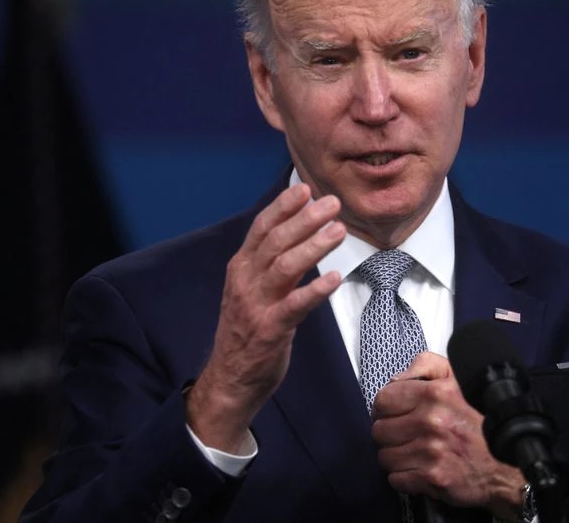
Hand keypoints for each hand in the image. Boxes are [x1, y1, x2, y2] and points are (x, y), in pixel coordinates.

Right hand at [186, 183, 345, 451]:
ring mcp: (255, 305)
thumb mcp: (249, 289)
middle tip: (333, 204)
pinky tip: (334, 277)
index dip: (284, 207)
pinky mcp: (269, 330)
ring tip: (339, 230)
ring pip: (285, 266)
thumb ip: (267, 262)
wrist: (229, 379)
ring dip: (314, 246)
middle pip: (275, 241)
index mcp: (240, 268)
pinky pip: (294, 305)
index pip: (261, 228)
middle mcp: (244, 281)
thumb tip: (295, 230)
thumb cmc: (247, 330)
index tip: (307, 189)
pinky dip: (315, 290)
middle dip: (305, 219)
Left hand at [371, 352, 526, 517]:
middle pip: (379, 430)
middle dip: (390, 435)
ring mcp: (431, 451)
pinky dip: (404, 478)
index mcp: (436, 393)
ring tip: (414, 454)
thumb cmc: (481, 422)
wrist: (508, 465)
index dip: (385, 408)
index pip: (383, 399)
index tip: (394, 415)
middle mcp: (432, 420)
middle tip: (406, 436)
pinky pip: (396, 479)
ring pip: (385, 456)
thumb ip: (425, 365)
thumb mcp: (459, 377)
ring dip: (396, 457)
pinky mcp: (433, 477)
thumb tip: (395, 379)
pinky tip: (420, 470)